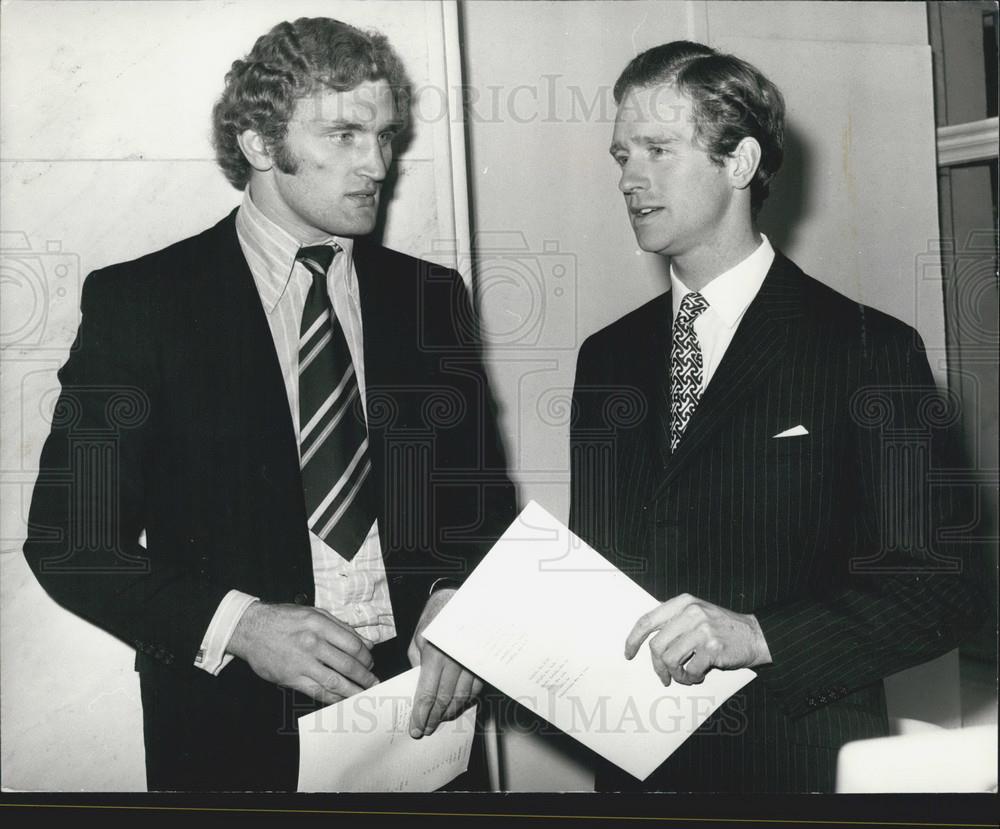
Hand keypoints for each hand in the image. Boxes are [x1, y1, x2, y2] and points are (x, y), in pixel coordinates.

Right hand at [228, 602, 377, 703]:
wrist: (250, 629)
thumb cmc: (283, 619)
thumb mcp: (314, 613)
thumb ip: (341, 627)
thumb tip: (365, 642)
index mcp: (320, 625)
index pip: (353, 644)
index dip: (366, 656)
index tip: (371, 663)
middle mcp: (312, 643)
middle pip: (347, 664)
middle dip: (364, 676)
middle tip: (373, 682)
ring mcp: (301, 662)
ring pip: (335, 681)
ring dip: (353, 690)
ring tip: (364, 694)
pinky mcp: (291, 678)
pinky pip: (317, 691)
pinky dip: (332, 698)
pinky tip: (342, 699)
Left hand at [407, 588, 482, 738]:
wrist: (462, 599)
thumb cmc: (438, 616)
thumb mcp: (419, 636)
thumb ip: (416, 662)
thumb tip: (418, 685)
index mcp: (435, 653)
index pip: (427, 694)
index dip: (421, 714)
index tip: (416, 728)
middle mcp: (455, 659)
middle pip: (445, 700)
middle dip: (434, 718)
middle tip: (427, 728)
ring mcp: (471, 661)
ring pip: (462, 697)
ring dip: (450, 712)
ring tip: (440, 718)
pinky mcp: (482, 662)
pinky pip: (475, 688)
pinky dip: (465, 700)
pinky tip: (456, 704)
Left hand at [624, 593, 771, 685]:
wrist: (755, 635)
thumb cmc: (722, 627)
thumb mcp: (697, 613)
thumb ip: (674, 621)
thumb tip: (648, 643)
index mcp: (683, 603)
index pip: (647, 620)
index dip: (633, 639)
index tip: (629, 653)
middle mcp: (691, 613)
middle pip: (656, 645)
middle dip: (657, 665)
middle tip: (664, 676)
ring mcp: (702, 629)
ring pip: (670, 659)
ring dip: (675, 674)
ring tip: (685, 676)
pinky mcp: (712, 648)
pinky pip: (689, 669)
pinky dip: (691, 678)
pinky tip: (698, 675)